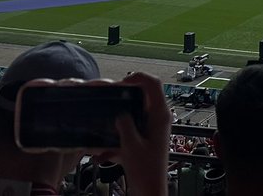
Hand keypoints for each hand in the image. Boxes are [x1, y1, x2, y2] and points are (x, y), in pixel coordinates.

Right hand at [109, 73, 171, 195]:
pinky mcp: (146, 138)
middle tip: (107, 100)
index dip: (138, 78)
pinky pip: (130, 130)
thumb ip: (125, 125)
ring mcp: (153, 128)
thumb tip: (119, 113)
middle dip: (124, 97)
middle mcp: (159, 118)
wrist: (150, 191)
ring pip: (134, 112)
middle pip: (143, 96)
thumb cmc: (146, 171)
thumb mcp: (131, 146)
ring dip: (118, 119)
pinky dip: (117, 138)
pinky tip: (103, 154)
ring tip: (103, 123)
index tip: (120, 83)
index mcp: (160, 115)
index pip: (154, 84)